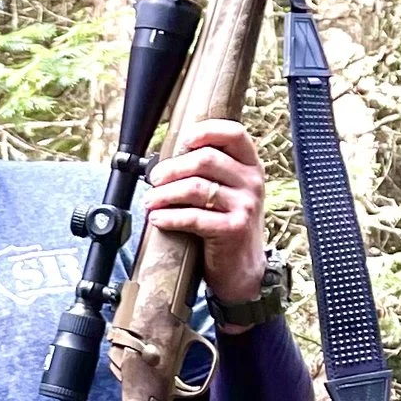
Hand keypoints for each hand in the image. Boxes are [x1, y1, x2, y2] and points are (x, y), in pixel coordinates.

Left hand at [145, 117, 266, 304]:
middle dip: (172, 168)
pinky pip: (193, 217)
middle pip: (205, 158)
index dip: (205, 131)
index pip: (233, 133)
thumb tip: (168, 158)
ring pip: (195, 187)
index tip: (182, 142)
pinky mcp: (233, 229)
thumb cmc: (227, 226)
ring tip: (149, 201)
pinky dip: (169, 217)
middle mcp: (251, 182)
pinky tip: (157, 219)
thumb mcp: (229, 192)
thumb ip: (210, 172)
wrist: (244, 270)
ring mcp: (245, 205)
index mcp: (250, 166)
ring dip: (164, 194)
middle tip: (154, 179)